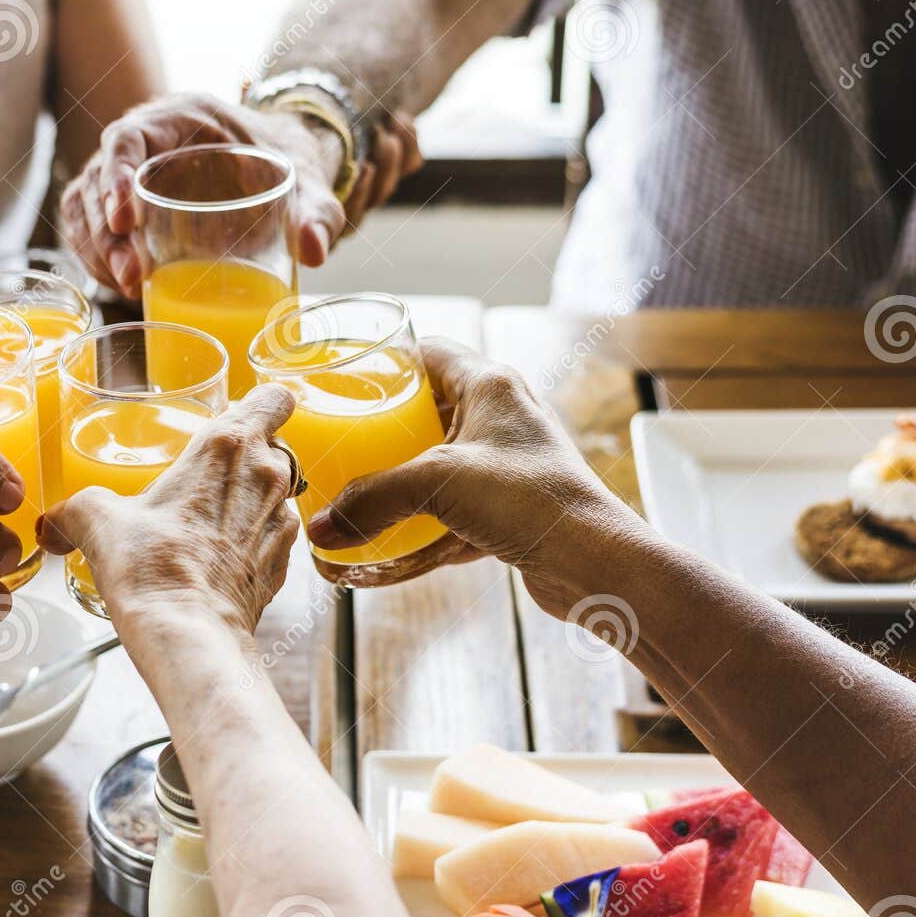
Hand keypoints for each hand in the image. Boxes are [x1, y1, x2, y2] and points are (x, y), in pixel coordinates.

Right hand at [38, 385, 299, 634]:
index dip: (261, 404)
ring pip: (279, 492)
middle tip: (207, 475)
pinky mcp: (285, 563)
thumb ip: (75, 510)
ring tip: (209, 522)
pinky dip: (255, 541)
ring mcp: (282, 521)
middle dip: (247, 455)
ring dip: (252, 499)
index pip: (274, 398)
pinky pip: (275, 536)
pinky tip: (219, 559)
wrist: (190, 633)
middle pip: (275, 445)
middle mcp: (266, 476)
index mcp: (227, 446)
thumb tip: (54, 524)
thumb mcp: (98, 521)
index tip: (237, 416)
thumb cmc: (152, 568)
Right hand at [61, 93, 419, 298]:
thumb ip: (317, 212)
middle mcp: (144, 141)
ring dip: (95, 250)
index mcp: (180, 117)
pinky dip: (96, 257)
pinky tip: (123, 285)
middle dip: (104, 232)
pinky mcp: (125, 206)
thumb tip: (315, 251)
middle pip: (96, 179)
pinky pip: (90, 227)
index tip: (125, 220)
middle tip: (132, 275)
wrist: (281, 170)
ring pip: (84, 207)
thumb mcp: (311, 184)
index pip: (127, 137)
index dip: (116, 175)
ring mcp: (129, 174)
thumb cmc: (289, 167)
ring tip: (129, 286)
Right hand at [304, 337, 640, 620]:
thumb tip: (320, 526)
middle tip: (343, 443)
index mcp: (490, 385)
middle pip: (429, 408)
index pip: (427, 352)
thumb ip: (372, 499)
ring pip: (440, 459)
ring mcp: (507, 462)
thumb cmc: (532, 501)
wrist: (595, 564)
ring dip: (402, 477)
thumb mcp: (439, 484)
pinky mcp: (510, 506)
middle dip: (385, 428)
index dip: (385, 363)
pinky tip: (394, 542)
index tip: (346, 382)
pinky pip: (453, 505)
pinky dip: (423, 520)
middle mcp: (502, 416)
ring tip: (360, 491)